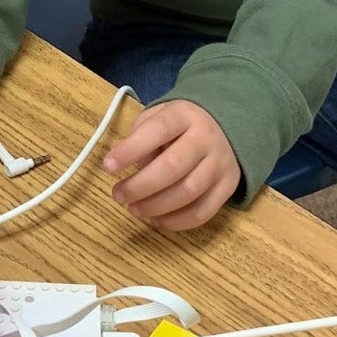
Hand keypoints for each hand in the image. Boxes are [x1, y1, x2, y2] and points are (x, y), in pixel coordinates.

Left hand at [103, 99, 240, 230]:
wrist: (225, 126)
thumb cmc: (180, 125)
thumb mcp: (158, 116)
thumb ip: (142, 135)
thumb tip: (133, 168)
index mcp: (184, 115)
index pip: (157, 130)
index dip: (131, 150)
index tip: (108, 166)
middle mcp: (206, 138)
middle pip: (173, 166)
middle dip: (140, 186)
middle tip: (118, 195)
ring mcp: (220, 164)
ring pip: (188, 192)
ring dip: (155, 207)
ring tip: (133, 209)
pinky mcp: (228, 187)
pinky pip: (203, 212)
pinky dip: (176, 221)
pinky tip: (156, 219)